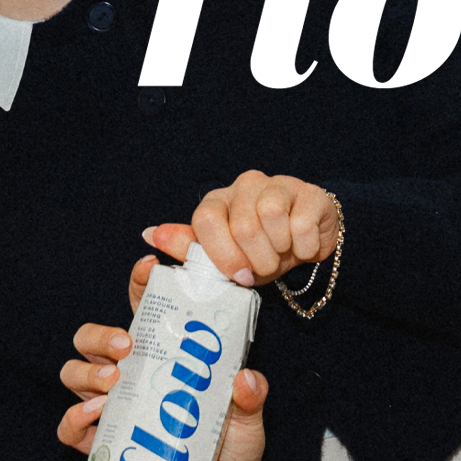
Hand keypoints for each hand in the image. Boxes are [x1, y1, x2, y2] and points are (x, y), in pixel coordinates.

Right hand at [57, 254, 268, 460]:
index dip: (142, 281)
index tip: (150, 264)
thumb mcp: (250, 423)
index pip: (147, 307)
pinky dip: (74, 418)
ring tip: (114, 379)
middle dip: (104, 333)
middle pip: (96, 337)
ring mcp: (114, 410)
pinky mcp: (101, 447)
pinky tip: (93, 414)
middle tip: (129, 344)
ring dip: (87, 369)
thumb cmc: (232, 454)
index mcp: (168, 356)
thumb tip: (245, 377)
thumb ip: (250, 399)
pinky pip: (70, 426)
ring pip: (76, 371)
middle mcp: (135, 376)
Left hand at [144, 169, 340, 286]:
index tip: (238, 276)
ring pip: (271, 216)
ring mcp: (279, 184)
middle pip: (243, 225)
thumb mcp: (225, 258)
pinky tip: (303, 247)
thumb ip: (190, 248)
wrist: (307, 242)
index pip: (206, 219)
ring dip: (279, 251)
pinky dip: (304, 248)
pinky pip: (301, 224)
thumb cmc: (260, 251)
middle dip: (257, 260)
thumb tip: (150, 234)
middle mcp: (245, 185)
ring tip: (282, 254)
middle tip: (265, 268)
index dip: (221, 253)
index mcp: (219, 201)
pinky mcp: (310, 192)